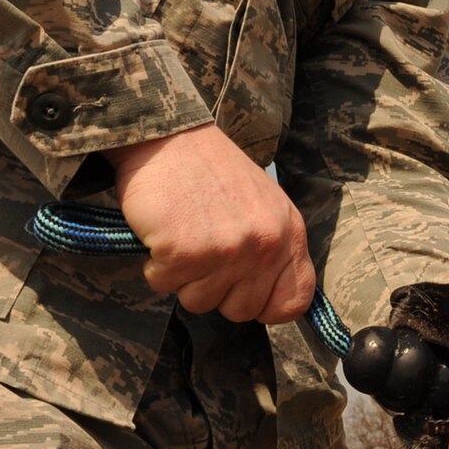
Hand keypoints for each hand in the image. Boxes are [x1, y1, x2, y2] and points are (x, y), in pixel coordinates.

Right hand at [105, 124, 314, 324]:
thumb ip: (274, 250)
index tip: (242, 290)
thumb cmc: (212, 173)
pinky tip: (162, 232)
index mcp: (290, 232)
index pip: (294, 301)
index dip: (264, 306)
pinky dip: (154, 264)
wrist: (169, 137)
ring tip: (184, 235)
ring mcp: (228, 249)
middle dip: (215, 288)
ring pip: (199, 302)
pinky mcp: (186, 251)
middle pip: (241, 310)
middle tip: (202, 248)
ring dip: (182, 276)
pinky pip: (163, 284)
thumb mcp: (264, 207)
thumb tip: (271, 303)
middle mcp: (266, 243)